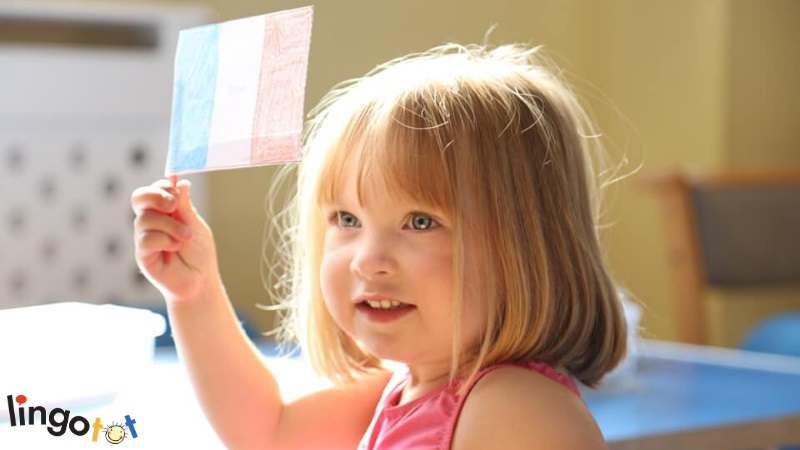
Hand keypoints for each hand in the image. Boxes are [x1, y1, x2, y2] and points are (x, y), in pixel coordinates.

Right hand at [131, 179, 218, 303]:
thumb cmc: (199, 254)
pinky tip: (174, 248)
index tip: (177, 193)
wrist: (200, 280)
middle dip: (156, 197)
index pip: (153, 190)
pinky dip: (164, 240)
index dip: (162, 187)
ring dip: (170, 226)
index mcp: (164, 212)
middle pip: (138, 197)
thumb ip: (186, 207)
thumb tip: (181, 182)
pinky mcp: (142, 254)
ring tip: (185, 237)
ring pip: (145, 219)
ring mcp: (144, 237)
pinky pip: (145, 239)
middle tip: (173, 206)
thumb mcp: (196, 226)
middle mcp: (151, 222)